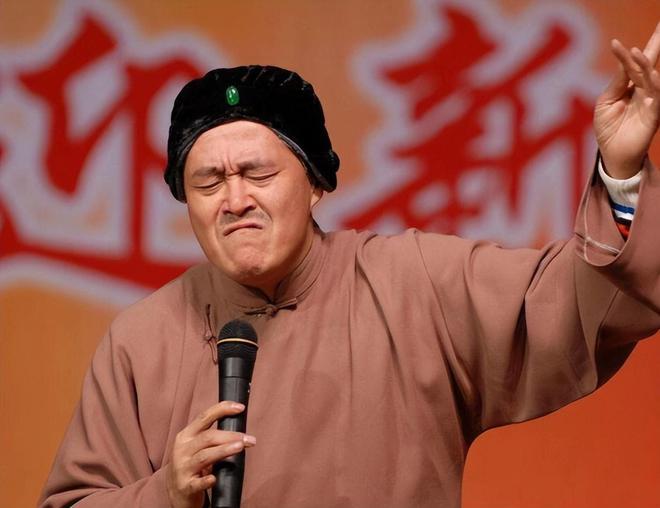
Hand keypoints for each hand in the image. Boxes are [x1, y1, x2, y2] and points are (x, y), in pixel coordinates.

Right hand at [166, 401, 255, 507]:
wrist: (176, 494)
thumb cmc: (191, 466)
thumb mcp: (195, 447)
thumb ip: (211, 437)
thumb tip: (239, 428)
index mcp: (186, 436)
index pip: (204, 417)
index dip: (222, 409)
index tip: (240, 408)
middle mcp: (182, 450)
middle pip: (208, 437)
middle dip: (231, 435)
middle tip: (250, 439)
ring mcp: (182, 469)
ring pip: (204, 456)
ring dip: (224, 450)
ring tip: (240, 447)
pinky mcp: (185, 487)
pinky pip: (196, 483)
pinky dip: (206, 480)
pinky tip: (214, 479)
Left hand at [594, 22, 659, 178]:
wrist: (612, 154)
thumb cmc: (608, 128)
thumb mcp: (606, 102)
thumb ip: (617, 83)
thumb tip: (623, 60)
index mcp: (631, 86)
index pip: (633, 65)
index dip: (629, 52)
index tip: (618, 41)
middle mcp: (644, 90)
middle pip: (648, 65)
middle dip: (654, 46)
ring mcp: (650, 102)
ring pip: (651, 79)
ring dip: (645, 66)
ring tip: (638, 52)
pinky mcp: (653, 116)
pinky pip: (657, 100)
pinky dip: (655, 89)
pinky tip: (652, 78)